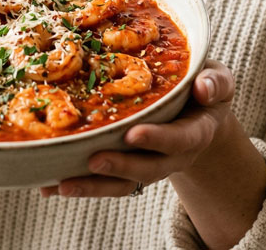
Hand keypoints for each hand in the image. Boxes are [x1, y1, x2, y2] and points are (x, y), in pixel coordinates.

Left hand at [39, 59, 237, 197]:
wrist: (198, 112)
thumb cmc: (203, 88)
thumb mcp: (217, 80)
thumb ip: (215, 83)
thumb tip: (204, 88)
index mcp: (195, 133)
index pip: (179, 139)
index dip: (157, 139)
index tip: (134, 135)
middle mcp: (171, 156)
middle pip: (146, 169)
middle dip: (120, 167)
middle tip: (93, 161)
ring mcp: (148, 166)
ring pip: (121, 184)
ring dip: (92, 186)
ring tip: (62, 184)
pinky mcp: (126, 170)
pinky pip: (103, 182)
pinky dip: (77, 184)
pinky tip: (48, 186)